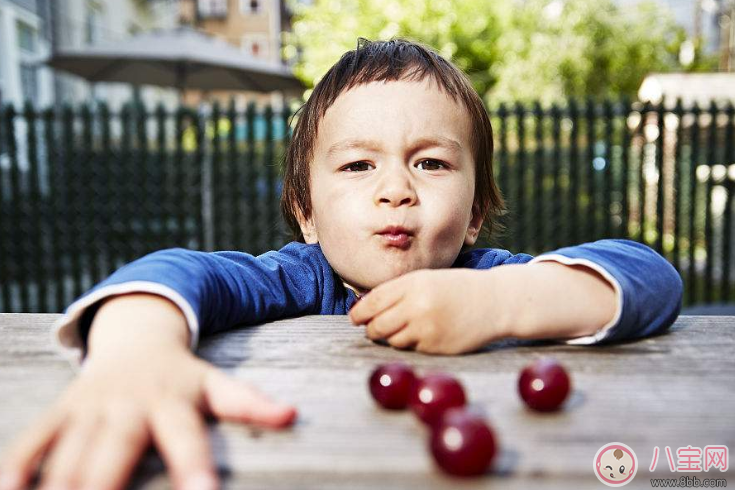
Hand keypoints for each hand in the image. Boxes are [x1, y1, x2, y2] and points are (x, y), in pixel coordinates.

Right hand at [0, 347, 296, 489]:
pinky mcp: (59, 413)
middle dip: (104, 488)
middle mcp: (127, 406)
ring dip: (59, 488)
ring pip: (67, 456)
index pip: (185, 439)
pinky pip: (32, 443)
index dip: (192, 469)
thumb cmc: (183, 377)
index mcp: (171, 402)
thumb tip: (292, 415)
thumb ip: (249, 401)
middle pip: (112, 454)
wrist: (136, 339)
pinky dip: (18, 469)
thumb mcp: (217, 384)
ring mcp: (88, 409)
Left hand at [348, 268, 510, 354]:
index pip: (373, 302)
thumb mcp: (426, 279)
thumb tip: (365, 309)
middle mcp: (417, 306)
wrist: (495, 302)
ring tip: (406, 329)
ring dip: (392, 337)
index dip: (359, 313)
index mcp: (412, 284)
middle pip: (377, 326)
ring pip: (391, 340)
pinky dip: (412, 344)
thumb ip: (398, 291)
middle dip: (371, 329)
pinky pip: (411, 349)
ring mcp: (426, 328)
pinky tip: (425, 334)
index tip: (355, 318)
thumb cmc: (457, 289)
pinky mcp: (436, 347)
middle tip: (373, 329)